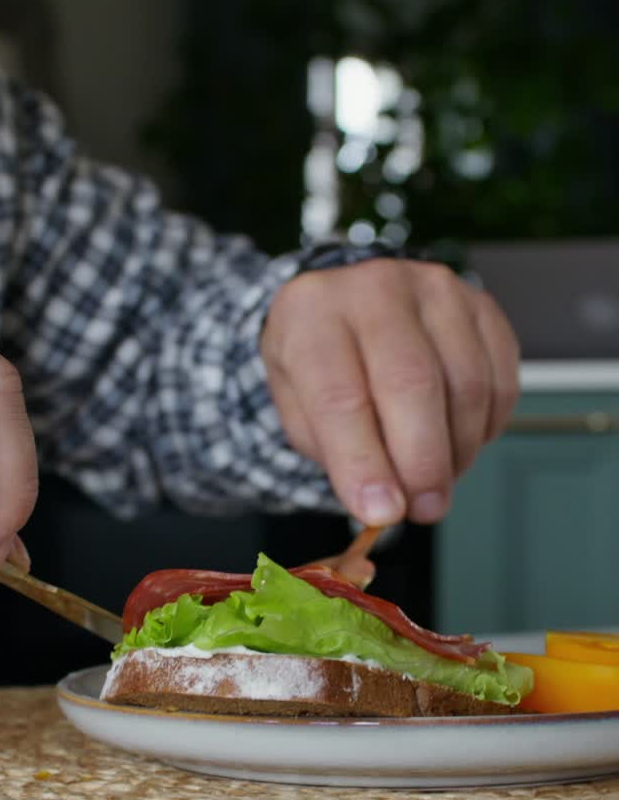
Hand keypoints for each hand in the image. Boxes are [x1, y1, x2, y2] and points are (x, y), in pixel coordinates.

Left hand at [261, 259, 519, 524]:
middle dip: (422, 463)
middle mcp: (375, 287)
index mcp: (312, 312)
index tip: (382, 512)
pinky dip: (485, 427)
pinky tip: (459, 440)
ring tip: (436, 478)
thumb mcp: (300, 408)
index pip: (341, 396)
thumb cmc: (322, 366)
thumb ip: (337, 456)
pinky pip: (499, 379)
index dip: (364, 462)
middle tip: (425, 508)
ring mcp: (434, 289)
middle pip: (412, 384)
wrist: (347, 308)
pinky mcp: (480, 305)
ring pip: (466, 385)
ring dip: (458, 450)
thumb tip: (385, 505)